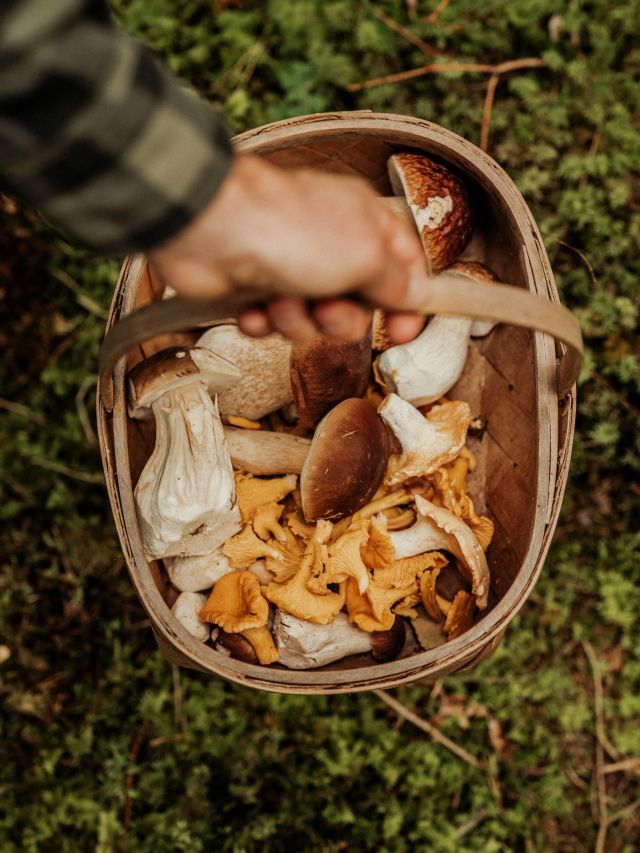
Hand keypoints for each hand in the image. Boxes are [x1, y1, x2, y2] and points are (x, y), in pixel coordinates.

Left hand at [148, 155, 426, 342]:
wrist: (213, 230)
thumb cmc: (293, 230)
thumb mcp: (365, 254)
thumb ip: (396, 280)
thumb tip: (417, 295)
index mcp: (364, 223)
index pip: (403, 266)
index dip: (407, 303)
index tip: (403, 332)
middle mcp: (330, 244)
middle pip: (357, 305)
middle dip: (340, 318)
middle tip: (326, 306)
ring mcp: (291, 268)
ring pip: (313, 321)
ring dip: (297, 320)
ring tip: (280, 299)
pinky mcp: (255, 290)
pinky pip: (274, 325)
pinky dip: (264, 321)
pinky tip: (255, 307)